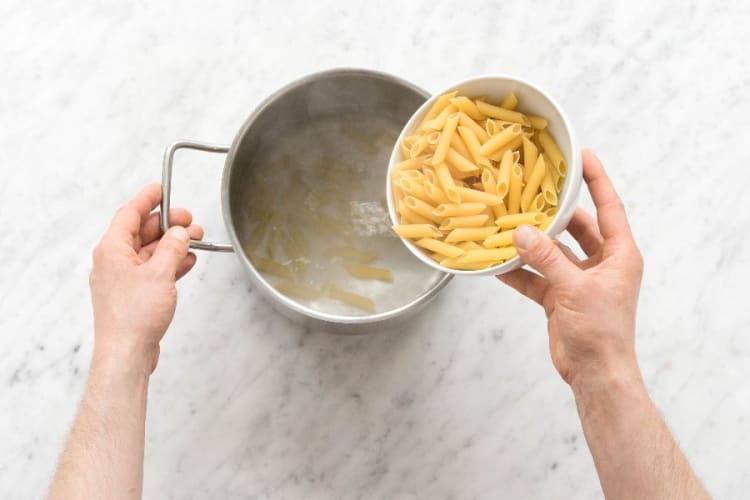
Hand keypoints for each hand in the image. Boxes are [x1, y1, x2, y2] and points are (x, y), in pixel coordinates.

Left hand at [89, 183, 202, 374]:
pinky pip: (152, 269)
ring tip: (196, 241)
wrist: (126, 354)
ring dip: (172, 245)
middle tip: (190, 221)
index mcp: (112, 249)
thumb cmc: (134, 317)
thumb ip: (173, 248)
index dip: (147, 198)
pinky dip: (170, 263)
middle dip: (168, 225)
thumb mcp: (160, 274)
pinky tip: (187, 262)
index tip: (161, 189)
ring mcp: (123, 278)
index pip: (129, 213)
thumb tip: (180, 233)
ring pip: (149, 251)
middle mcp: (113, 261)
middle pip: (141, 231)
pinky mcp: (133, 294)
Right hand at [498, 150, 643, 389]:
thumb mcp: (573, 289)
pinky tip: (496, 263)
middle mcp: (600, 263)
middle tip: (531, 189)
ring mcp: (578, 280)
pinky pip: (536, 277)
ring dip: (530, 243)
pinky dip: (518, 271)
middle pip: (576, 227)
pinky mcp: (559, 297)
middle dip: (554, 211)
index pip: (609, 207)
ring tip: (505, 224)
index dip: (596, 179)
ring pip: (551, 252)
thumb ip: (546, 258)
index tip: (582, 154)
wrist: (595, 374)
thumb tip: (520, 232)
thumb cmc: (600, 331)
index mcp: (619, 255)